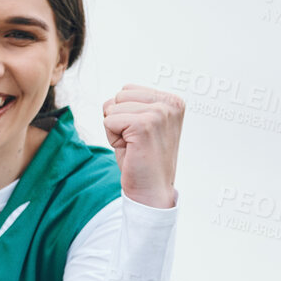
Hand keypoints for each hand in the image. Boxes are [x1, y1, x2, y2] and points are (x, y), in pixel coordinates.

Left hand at [102, 85, 183, 209]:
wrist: (151, 191)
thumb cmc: (144, 160)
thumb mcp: (142, 124)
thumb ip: (134, 105)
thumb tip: (113, 98)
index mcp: (172, 101)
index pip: (127, 90)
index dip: (124, 114)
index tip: (139, 134)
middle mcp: (169, 104)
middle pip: (118, 96)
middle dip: (117, 120)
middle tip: (134, 142)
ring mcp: (159, 113)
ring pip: (111, 108)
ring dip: (115, 130)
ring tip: (133, 146)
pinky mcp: (145, 125)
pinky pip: (109, 121)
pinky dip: (112, 137)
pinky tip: (129, 150)